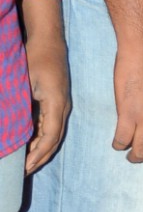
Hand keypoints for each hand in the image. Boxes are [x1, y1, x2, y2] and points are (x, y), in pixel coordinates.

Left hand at [24, 16, 70, 173]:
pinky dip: (42, 139)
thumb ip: (19, 104)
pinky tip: (30, 145)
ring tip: (27, 163)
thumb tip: (10, 126)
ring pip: (54, 135)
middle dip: (40, 158)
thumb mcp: (24, 80)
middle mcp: (63, 108)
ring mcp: (62, 105)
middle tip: (24, 172)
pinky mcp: (57, 102)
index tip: (25, 166)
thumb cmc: (36, 57)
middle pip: (54, 140)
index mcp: (56, 104)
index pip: (50, 136)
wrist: (49, 40)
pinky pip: (51, 126)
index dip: (38, 154)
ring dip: (41, 150)